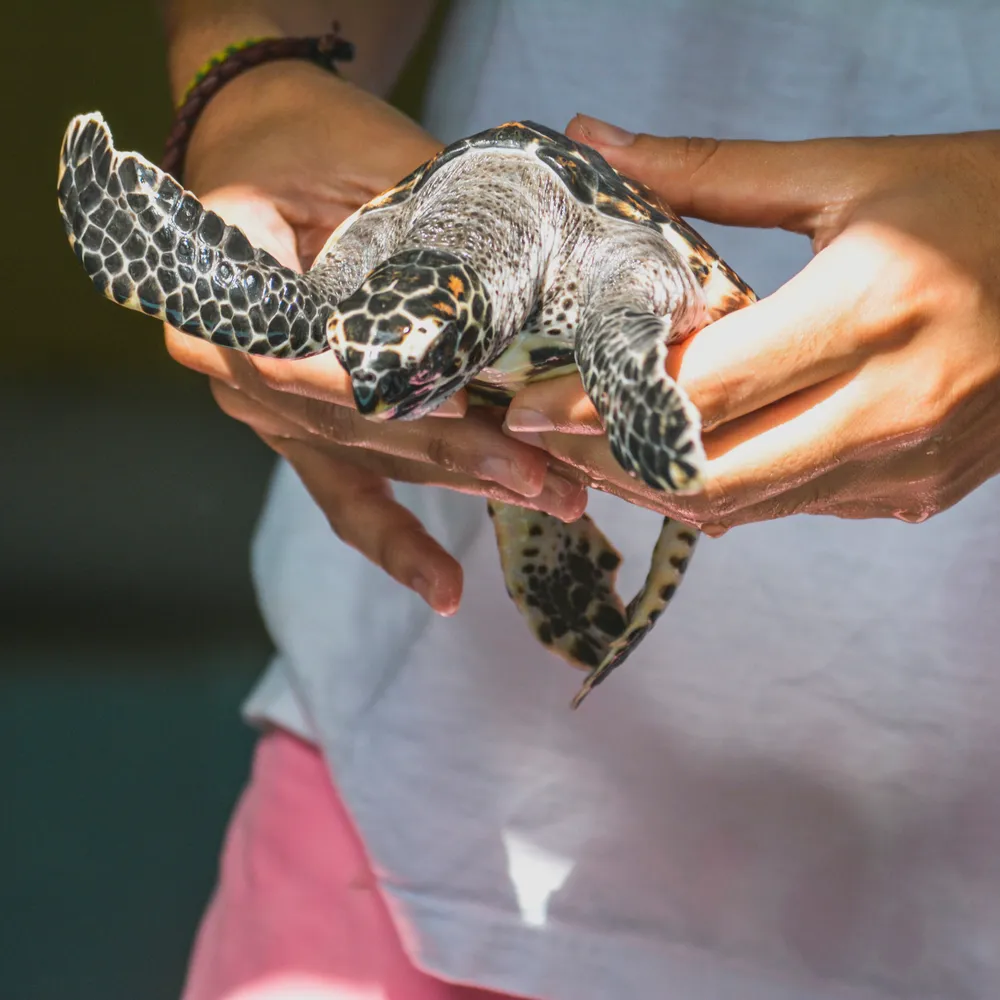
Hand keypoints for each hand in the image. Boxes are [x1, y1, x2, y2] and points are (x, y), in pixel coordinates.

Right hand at [165, 65, 585, 613]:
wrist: (261, 142)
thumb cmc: (307, 137)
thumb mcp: (364, 157)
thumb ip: (425, 229)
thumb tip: (530, 300)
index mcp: (222, 292)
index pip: (309, 361)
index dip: (387, 395)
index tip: (477, 418)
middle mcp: (234, 369)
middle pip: (354, 426)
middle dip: (460, 453)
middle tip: (550, 479)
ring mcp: (269, 411)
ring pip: (371, 464)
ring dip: (462, 484)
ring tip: (550, 500)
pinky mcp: (305, 433)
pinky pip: (348, 497)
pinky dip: (397, 541)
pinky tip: (444, 589)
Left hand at [505, 115, 999, 531]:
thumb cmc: (984, 202)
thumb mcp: (852, 174)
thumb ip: (712, 170)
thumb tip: (598, 139)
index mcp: (871, 313)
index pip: (697, 389)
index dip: (598, 408)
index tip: (528, 408)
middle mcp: (890, 408)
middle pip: (708, 474)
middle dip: (609, 464)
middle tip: (542, 440)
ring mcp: (908, 466)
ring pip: (746, 509)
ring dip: (658, 487)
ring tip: (592, 450)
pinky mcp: (918, 494)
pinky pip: (793, 510)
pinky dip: (726, 492)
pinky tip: (682, 458)